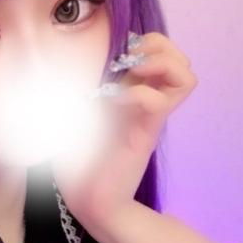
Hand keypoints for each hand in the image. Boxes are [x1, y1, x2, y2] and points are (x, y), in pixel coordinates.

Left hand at [51, 31, 196, 230]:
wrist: (88, 201)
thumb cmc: (78, 162)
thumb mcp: (70, 116)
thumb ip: (73, 91)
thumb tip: (56, 65)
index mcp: (132, 93)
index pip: (161, 53)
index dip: (146, 40)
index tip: (117, 53)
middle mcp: (147, 102)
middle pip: (181, 61)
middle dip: (160, 47)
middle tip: (130, 61)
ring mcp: (149, 117)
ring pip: (186, 76)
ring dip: (161, 64)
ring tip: (134, 75)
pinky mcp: (145, 134)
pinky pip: (159, 102)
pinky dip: (138, 93)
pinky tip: (115, 101)